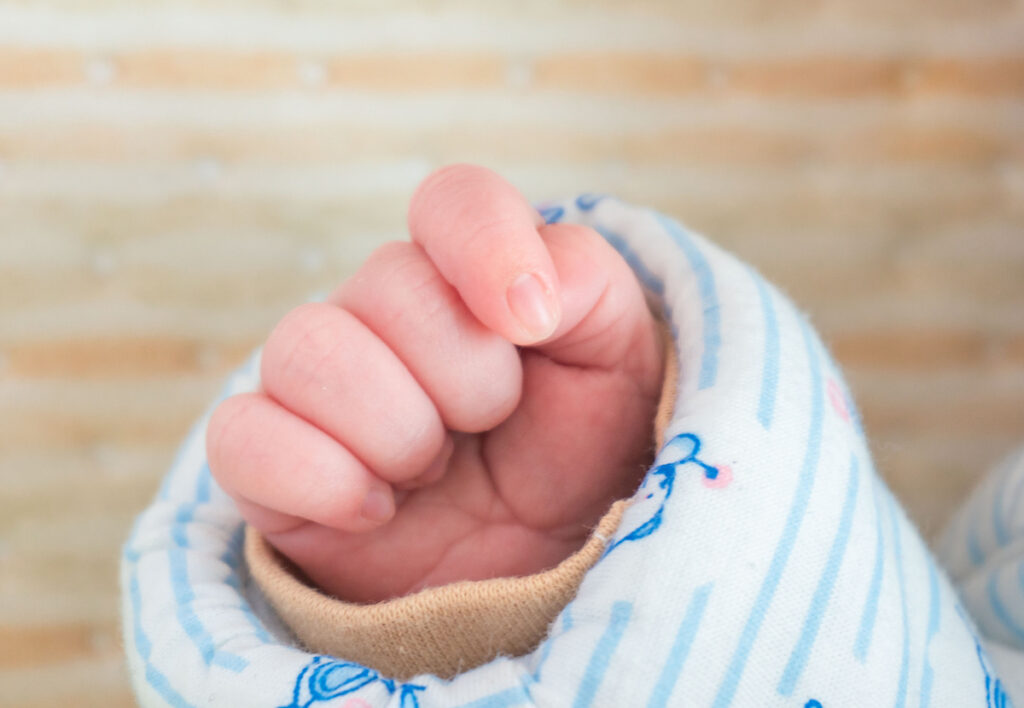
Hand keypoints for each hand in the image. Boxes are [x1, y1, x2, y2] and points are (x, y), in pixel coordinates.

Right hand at [207, 165, 663, 602]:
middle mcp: (382, 315)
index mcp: (467, 276)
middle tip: (490, 425)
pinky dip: (318, 477)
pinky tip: (378, 510)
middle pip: (384, 282)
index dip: (486, 246)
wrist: (539, 571)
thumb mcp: (618, 361)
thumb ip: (586, 284)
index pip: (453, 200)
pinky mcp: (268, 464)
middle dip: (462, 375)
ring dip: (395, 428)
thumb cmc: (579, 457)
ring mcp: (317, 387)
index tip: (530, 325)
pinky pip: (240, 437)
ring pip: (305, 349)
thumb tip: (518, 294)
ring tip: (434, 471)